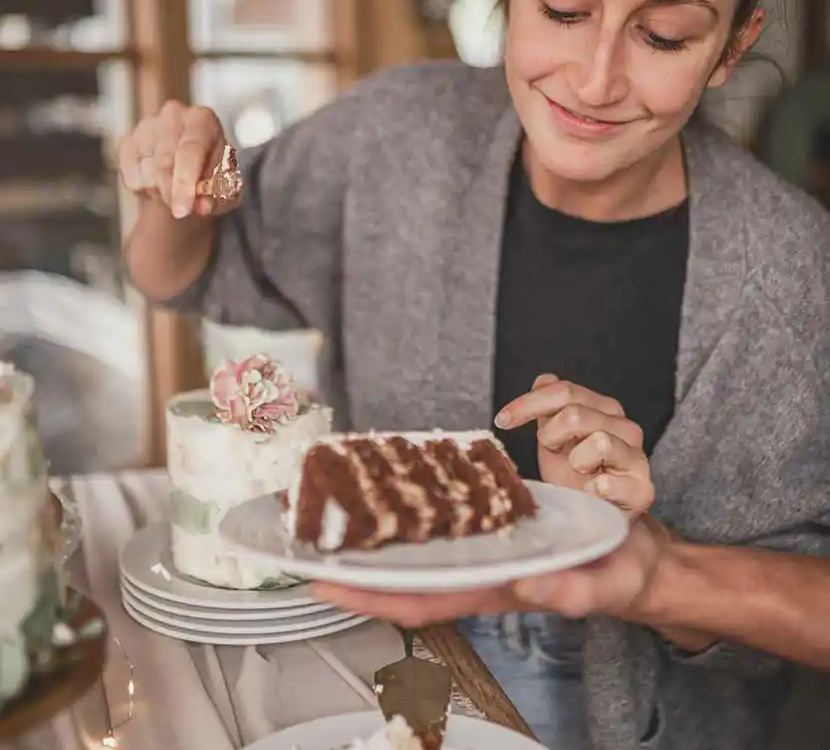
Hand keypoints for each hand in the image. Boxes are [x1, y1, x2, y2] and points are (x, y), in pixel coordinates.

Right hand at [118, 100, 235, 218]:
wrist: (192, 170)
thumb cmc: (212, 175)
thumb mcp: (225, 188)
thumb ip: (217, 197)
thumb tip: (202, 207)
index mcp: (203, 120)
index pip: (190, 150)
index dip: (185, 183)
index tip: (182, 210)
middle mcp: (173, 115)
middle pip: (165, 162)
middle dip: (172, 194)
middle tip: (182, 210)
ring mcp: (147, 125)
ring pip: (146, 172)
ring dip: (159, 192)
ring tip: (174, 191)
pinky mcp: (128, 140)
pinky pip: (130, 176)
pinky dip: (143, 189)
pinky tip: (158, 186)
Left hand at [313, 516, 665, 627]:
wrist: (634, 561)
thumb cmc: (616, 575)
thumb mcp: (601, 582)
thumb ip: (572, 589)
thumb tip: (536, 586)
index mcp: (495, 590)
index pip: (420, 599)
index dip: (370, 595)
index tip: (324, 584)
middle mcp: (479, 572)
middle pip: (403, 576)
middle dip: (353, 567)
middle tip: (305, 541)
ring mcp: (484, 551)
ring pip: (417, 551)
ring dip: (375, 538)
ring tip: (333, 512)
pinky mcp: (494, 527)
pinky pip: (442, 523)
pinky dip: (411, 512)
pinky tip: (394, 491)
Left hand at [497, 374, 653, 519]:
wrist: (594, 517)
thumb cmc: (573, 476)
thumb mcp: (553, 439)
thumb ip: (548, 408)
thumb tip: (543, 379)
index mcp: (604, 409)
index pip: (565, 391)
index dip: (528, 403)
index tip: (503, 420)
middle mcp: (625, 427)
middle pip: (576, 412)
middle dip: (551, 434)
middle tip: (550, 451)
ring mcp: (636, 457)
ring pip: (599, 440)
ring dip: (575, 460)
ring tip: (578, 471)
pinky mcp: (642, 490)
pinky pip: (610, 482)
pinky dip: (593, 488)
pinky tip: (589, 492)